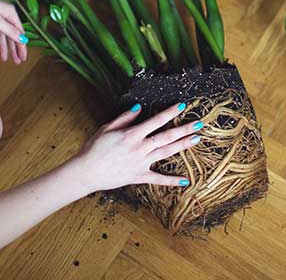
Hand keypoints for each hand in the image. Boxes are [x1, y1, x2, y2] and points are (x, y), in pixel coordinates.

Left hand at [0, 0, 28, 63]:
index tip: (23, 58)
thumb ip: (10, 31)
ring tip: (4, 59)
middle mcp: (5, 13)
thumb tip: (23, 40)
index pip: (20, 33)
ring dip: (3, 46)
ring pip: (2, 34)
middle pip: (12, 34)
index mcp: (11, 13)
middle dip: (13, 49)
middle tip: (16, 62)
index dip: (22, 46)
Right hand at [71, 103, 204, 192]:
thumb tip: (139, 108)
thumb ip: (124, 118)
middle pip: (167, 136)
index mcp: (132, 134)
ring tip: (196, 140)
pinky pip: (158, 179)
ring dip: (182, 146)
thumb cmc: (94, 149)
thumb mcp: (106, 128)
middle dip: (184, 129)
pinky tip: (185, 180)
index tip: (182, 105)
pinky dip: (172, 180)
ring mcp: (141, 163)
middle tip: (199, 124)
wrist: (87, 172)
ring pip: (166, 153)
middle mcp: (140, 147)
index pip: (156, 121)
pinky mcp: (139, 176)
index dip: (170, 112)